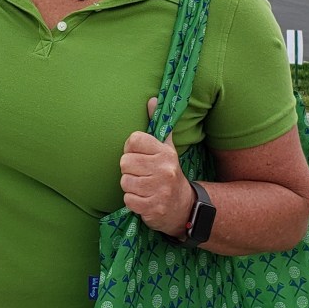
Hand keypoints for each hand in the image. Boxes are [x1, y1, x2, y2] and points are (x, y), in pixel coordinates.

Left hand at [119, 97, 194, 236]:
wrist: (184, 205)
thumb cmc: (168, 173)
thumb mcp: (166, 148)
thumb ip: (158, 125)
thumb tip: (152, 100)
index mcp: (165, 152)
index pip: (133, 140)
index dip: (130, 149)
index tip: (139, 156)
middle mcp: (164, 169)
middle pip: (125, 162)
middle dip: (129, 169)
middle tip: (141, 174)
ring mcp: (159, 189)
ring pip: (125, 181)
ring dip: (130, 186)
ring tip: (143, 187)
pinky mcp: (153, 207)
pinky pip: (128, 199)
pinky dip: (133, 201)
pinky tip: (144, 199)